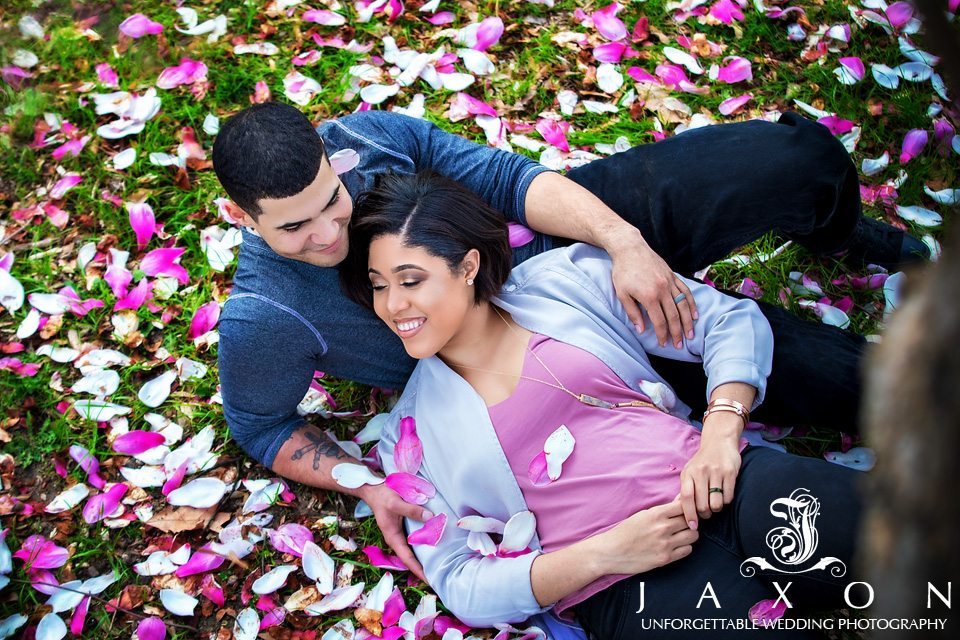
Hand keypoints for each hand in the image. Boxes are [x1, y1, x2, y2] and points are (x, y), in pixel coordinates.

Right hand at [358, 483, 431, 582]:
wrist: (374, 490)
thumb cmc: (383, 497)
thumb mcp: (396, 502)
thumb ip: (413, 510)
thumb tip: (430, 517)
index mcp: (392, 537)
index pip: (407, 559)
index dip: (418, 570)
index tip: (429, 580)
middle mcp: (396, 539)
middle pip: (411, 559)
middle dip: (422, 569)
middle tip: (438, 577)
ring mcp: (399, 534)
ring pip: (413, 551)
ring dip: (424, 559)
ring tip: (438, 567)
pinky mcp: (403, 528)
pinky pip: (414, 541)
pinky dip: (423, 546)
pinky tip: (434, 547)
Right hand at [591, 497, 697, 575]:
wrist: (611, 552)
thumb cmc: (625, 532)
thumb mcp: (642, 515)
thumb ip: (663, 510)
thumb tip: (681, 500)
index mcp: (655, 514)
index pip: (683, 506)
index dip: (687, 507)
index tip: (685, 511)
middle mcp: (662, 528)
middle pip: (691, 521)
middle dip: (690, 521)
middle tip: (685, 524)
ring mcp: (665, 544)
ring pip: (693, 536)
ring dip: (689, 534)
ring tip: (681, 535)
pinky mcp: (665, 558)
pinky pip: (687, 550)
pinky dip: (685, 547)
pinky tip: (676, 546)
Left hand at [606, 230, 697, 348]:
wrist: (630, 248)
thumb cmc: (623, 271)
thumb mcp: (622, 294)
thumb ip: (632, 313)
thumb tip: (641, 330)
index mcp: (649, 296)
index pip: (660, 321)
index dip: (663, 335)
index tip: (664, 344)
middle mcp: (663, 290)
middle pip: (674, 316)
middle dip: (677, 333)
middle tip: (680, 345)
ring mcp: (670, 282)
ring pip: (683, 306)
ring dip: (688, 322)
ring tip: (691, 334)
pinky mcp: (673, 276)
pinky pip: (686, 292)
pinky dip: (691, 304)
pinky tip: (695, 314)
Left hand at [680, 428, 741, 526]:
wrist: (719, 441)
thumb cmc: (702, 462)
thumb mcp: (689, 472)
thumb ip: (685, 489)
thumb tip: (677, 510)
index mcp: (688, 473)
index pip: (686, 498)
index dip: (688, 514)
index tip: (692, 526)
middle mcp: (700, 472)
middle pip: (702, 505)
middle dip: (705, 514)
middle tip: (706, 512)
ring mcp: (716, 472)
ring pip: (716, 504)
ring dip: (716, 509)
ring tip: (715, 503)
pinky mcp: (730, 472)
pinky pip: (728, 497)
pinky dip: (726, 501)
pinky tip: (723, 495)